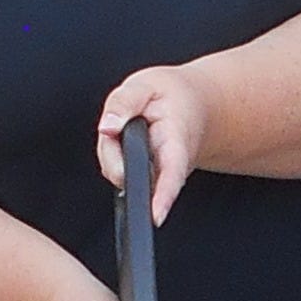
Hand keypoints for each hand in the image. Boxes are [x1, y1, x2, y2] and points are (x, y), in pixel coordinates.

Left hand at [95, 65, 210, 222]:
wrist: (194, 106)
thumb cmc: (172, 97)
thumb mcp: (147, 85)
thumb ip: (125, 102)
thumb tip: (106, 127)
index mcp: (178, 141)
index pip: (172, 173)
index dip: (163, 196)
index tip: (156, 216)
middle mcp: (171, 167)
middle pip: (130, 176)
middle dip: (111, 154)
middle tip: (118, 122)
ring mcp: (158, 176)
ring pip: (118, 174)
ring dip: (111, 150)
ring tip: (127, 125)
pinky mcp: (146, 179)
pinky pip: (117, 172)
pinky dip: (113, 155)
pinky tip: (125, 140)